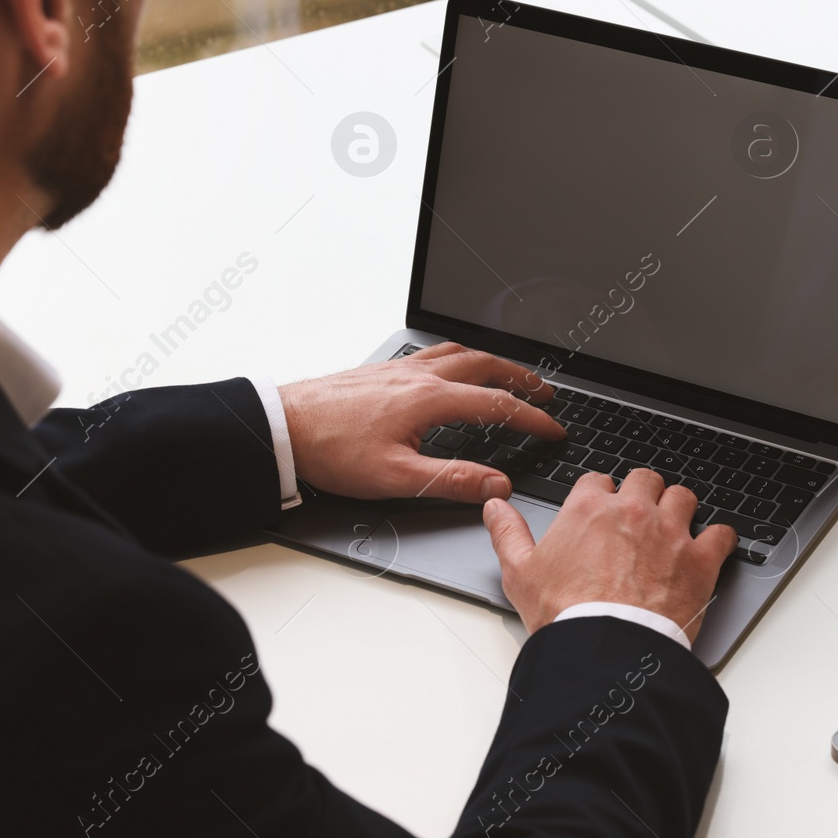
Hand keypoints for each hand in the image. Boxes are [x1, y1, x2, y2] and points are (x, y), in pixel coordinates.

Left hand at [278, 341, 563, 502]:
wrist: (284, 426)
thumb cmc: (332, 450)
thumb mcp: (396, 478)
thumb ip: (451, 480)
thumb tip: (496, 484)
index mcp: (430, 399)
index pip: (497, 405)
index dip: (532, 418)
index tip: (553, 428)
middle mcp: (419, 376)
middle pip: (485, 365)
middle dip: (521, 379)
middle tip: (544, 392)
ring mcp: (400, 369)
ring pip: (459, 353)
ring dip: (492, 362)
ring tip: (508, 374)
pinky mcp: (382, 370)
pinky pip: (433, 353)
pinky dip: (459, 356)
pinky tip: (451, 367)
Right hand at [482, 469, 737, 644]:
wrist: (605, 650)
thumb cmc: (564, 616)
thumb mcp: (520, 573)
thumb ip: (507, 533)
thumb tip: (495, 508)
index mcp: (588, 510)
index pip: (598, 481)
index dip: (600, 497)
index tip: (601, 512)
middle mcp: (632, 512)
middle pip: (645, 479)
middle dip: (642, 494)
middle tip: (639, 518)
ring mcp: (670, 533)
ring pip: (683, 497)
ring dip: (679, 510)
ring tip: (673, 530)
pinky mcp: (700, 560)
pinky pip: (721, 534)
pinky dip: (718, 540)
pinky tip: (711, 548)